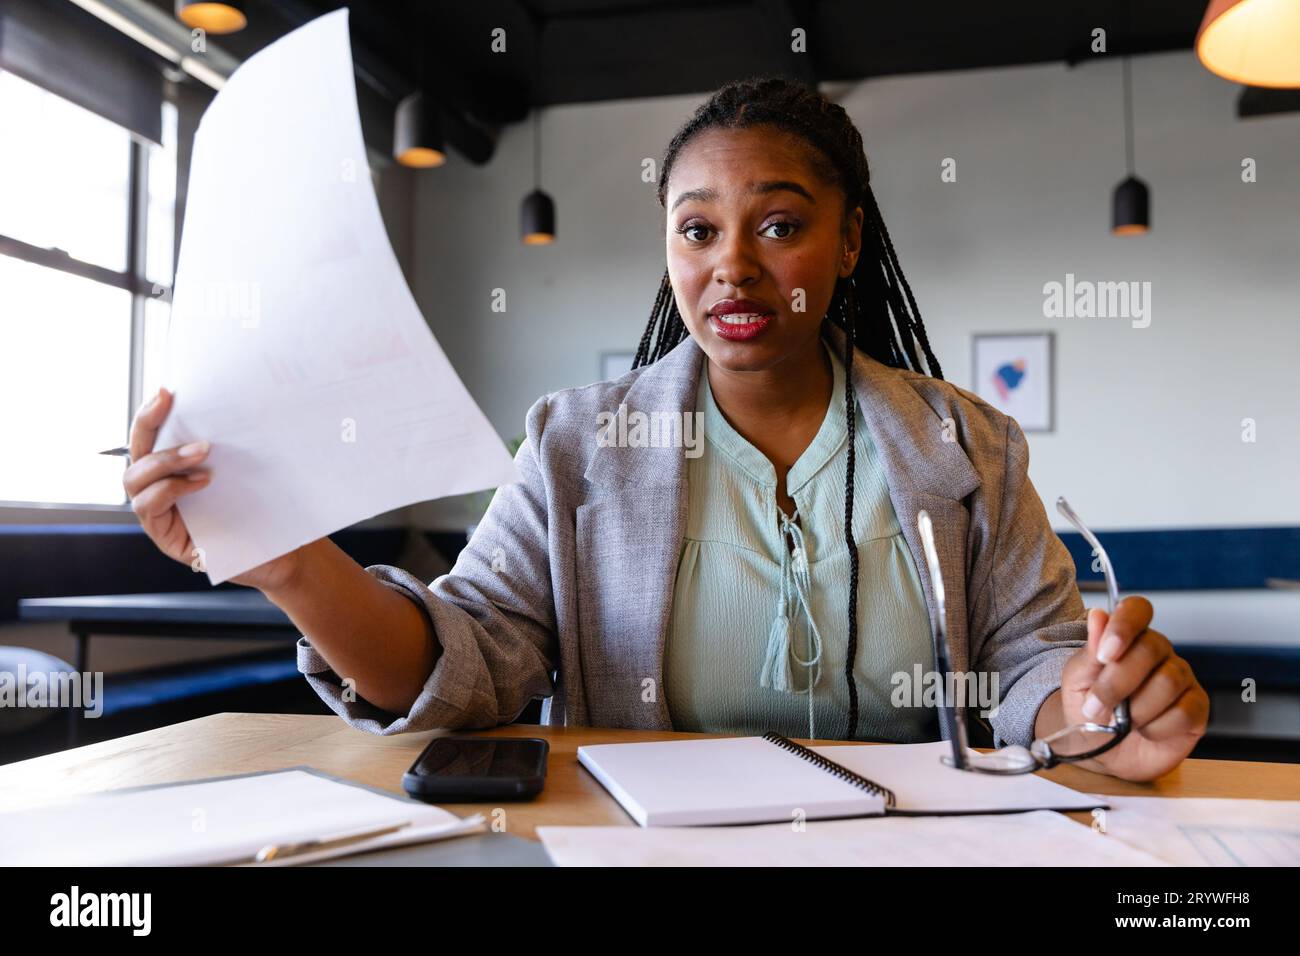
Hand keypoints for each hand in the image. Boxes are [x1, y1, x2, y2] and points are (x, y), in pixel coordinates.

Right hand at [124, 387, 304, 591]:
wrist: (282, 553)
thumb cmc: (264, 510)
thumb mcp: (248, 470)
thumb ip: (231, 446)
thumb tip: (238, 404)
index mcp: (176, 468)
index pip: (152, 436)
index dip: (151, 413)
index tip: (166, 391)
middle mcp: (160, 488)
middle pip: (137, 452)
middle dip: (148, 425)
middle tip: (169, 404)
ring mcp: (159, 513)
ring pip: (136, 479)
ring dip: (165, 459)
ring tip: (202, 450)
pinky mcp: (165, 536)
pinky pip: (149, 506)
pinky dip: (170, 489)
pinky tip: (201, 481)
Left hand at [1055, 597, 1208, 781]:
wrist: (1101, 751)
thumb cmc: (1089, 709)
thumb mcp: (1078, 681)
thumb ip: (1090, 651)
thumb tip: (1098, 615)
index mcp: (1129, 637)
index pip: (1137, 610)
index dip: (1123, 626)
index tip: (1105, 654)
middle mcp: (1160, 653)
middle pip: (1150, 650)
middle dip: (1117, 683)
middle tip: (1095, 706)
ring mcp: (1182, 678)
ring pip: (1167, 683)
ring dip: (1136, 710)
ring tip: (1121, 722)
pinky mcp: (1196, 708)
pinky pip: (1183, 713)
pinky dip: (1155, 728)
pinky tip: (1145, 731)